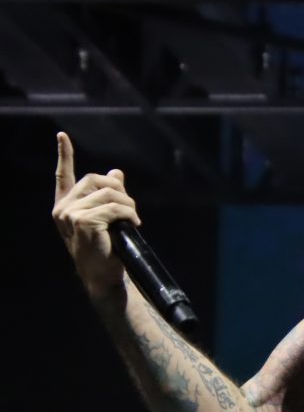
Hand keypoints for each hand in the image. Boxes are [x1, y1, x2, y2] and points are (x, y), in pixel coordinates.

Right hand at [50, 131, 140, 297]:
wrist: (103, 275)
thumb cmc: (105, 248)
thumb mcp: (106, 218)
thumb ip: (108, 195)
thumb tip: (116, 172)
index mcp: (66, 205)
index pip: (63, 176)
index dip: (65, 155)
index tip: (62, 136)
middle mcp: (63, 208)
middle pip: (95, 179)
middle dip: (119, 189)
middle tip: (130, 208)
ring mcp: (71, 214)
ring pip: (108, 194)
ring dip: (128, 205)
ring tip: (133, 220)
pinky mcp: (83, 221)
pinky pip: (114, 207)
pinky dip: (129, 214)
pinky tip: (133, 224)